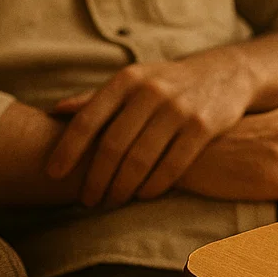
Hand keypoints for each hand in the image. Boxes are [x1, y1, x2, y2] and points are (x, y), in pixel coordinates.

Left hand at [45, 46, 258, 206]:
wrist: (225, 75)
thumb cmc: (166, 84)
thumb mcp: (132, 82)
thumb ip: (96, 99)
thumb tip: (54, 112)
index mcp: (126, 79)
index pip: (89, 119)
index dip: (68, 149)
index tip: (53, 174)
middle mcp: (150, 91)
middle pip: (113, 146)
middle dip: (96, 178)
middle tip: (87, 200)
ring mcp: (179, 108)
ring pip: (141, 159)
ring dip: (122, 188)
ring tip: (112, 201)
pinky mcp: (203, 126)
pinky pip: (172, 165)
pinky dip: (154, 186)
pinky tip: (143, 196)